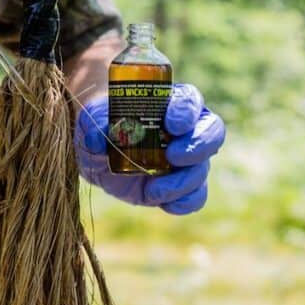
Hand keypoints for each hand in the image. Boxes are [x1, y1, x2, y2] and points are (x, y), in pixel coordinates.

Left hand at [74, 84, 225, 214]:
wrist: (98, 156)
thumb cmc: (101, 127)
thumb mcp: (91, 120)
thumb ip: (94, 122)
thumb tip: (97, 139)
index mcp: (169, 103)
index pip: (189, 99)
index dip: (186, 110)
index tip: (172, 123)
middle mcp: (187, 129)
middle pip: (212, 130)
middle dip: (198, 145)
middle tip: (173, 155)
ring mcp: (187, 159)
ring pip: (203, 167)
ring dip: (184, 181)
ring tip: (155, 190)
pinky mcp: (181, 186)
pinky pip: (196, 196)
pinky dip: (184, 202)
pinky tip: (165, 204)